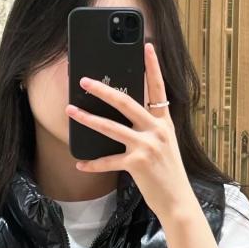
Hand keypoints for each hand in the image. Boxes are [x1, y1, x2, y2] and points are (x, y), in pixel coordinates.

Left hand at [65, 41, 194, 221]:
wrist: (178, 200)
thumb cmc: (169, 173)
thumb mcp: (165, 144)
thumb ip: (150, 128)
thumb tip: (125, 116)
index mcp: (164, 122)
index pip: (158, 89)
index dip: (152, 67)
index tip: (146, 47)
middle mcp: (157, 130)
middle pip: (126, 103)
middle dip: (103, 90)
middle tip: (85, 81)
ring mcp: (147, 146)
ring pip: (111, 128)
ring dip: (88, 119)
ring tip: (71, 111)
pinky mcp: (137, 164)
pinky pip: (108, 161)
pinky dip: (93, 163)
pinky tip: (80, 163)